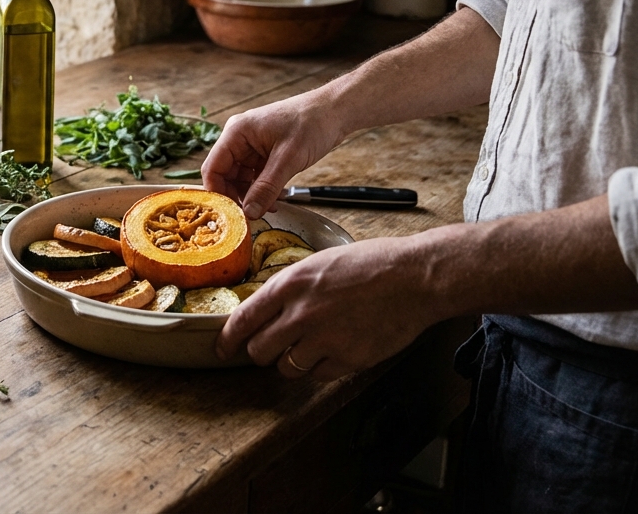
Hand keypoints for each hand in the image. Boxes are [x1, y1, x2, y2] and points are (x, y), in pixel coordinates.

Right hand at [200, 93, 343, 219]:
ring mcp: (252, 146)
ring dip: (252, 195)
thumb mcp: (288, 159)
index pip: (213, 168)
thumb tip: (249, 212)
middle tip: (252, 215)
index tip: (229, 213)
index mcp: (236, 132)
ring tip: (269, 208)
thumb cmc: (311, 123)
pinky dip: (263, 189)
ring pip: (241, 178)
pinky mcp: (264, 152)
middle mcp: (239, 139)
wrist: (335, 111)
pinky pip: (255, 176)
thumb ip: (266, 188)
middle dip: (237, 197)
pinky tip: (275, 200)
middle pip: (225, 175)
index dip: (218, 193)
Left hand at [215, 235, 443, 379]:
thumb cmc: (372, 263)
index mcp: (290, 284)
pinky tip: (333, 350)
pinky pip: (317, 375)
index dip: (228, 339)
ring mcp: (324, 339)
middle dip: (261, 351)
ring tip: (308, 346)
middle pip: (259, 350)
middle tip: (272, 346)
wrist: (415, 277)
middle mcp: (301, 313)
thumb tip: (266, 309)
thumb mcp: (319, 262)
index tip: (223, 348)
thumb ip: (291, 287)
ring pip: (285, 367)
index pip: (243, 319)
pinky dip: (320, 368)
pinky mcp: (347, 359)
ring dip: (291, 361)